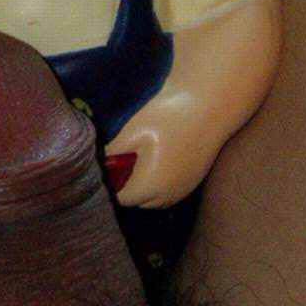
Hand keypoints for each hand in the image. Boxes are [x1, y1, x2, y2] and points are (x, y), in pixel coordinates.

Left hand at [104, 90, 221, 208]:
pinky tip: (157, 156)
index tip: (106, 163)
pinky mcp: (193, 181)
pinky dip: (158, 180)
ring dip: (143, 185)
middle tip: (121, 157)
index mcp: (151, 187)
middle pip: (136, 201)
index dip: (110, 182)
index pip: (119, 198)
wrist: (210, 104)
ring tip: (138, 157)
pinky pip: (168, 190)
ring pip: (153, 198)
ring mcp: (183, 190)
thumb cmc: (168, 116)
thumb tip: (95, 165)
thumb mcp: (131, 132)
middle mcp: (168, 196)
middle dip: (126, 184)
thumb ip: (112, 154)